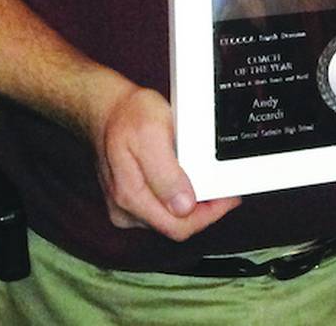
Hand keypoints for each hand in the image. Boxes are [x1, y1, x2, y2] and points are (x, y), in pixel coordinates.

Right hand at [91, 80, 241, 238]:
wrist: (107, 109)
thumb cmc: (129, 116)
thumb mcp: (152, 133)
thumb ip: (166, 174)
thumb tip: (184, 206)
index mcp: (131, 196)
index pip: (177, 227)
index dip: (209, 216)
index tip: (228, 198)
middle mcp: (125, 209)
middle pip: (175, 227)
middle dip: (204, 211)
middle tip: (225, 191)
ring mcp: (126, 207)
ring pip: (169, 219)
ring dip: (192, 206)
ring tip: (209, 184)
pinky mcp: (130, 200)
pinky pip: (160, 209)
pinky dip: (179, 199)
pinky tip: (189, 183)